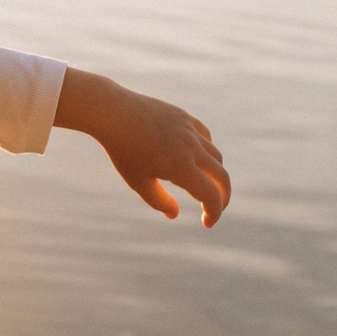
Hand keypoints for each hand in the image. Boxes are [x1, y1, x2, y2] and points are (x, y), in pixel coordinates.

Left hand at [51, 69, 231, 226]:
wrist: (113, 112)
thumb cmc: (122, 150)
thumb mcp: (138, 181)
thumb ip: (159, 201)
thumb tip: (174, 214)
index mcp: (182, 168)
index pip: (211, 196)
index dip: (214, 213)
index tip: (207, 223)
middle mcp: (192, 149)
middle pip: (222, 177)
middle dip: (222, 196)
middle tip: (215, 207)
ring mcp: (191, 131)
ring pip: (216, 156)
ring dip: (215, 173)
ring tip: (203, 184)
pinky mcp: (185, 118)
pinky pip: (206, 137)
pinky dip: (207, 151)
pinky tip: (197, 158)